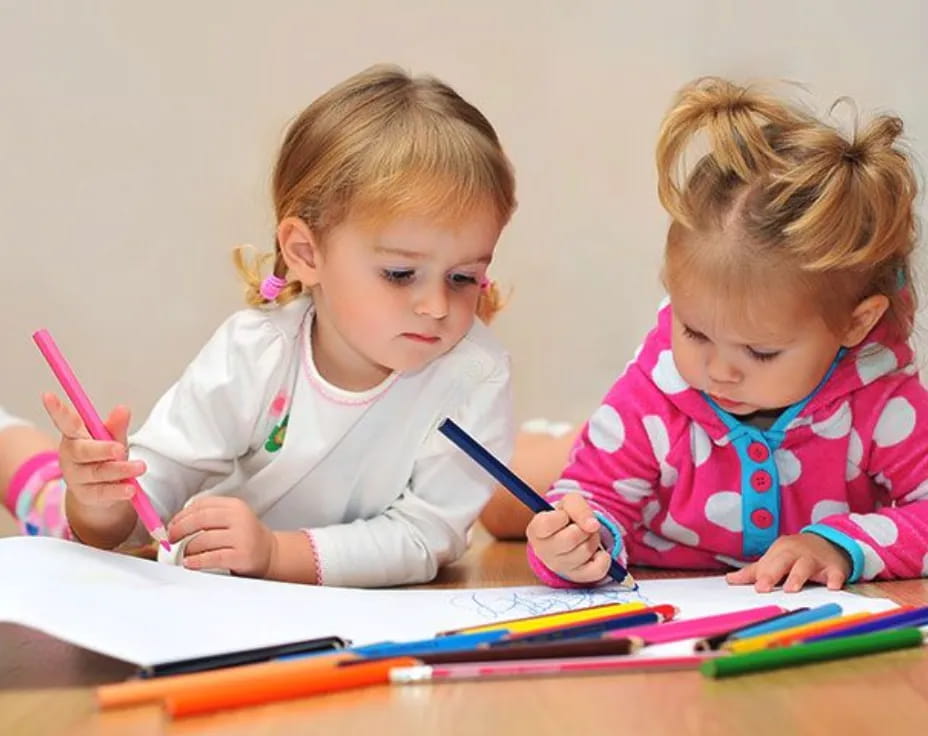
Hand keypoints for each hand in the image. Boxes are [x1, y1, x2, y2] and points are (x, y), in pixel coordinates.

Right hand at [42, 392, 144, 507]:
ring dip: (120, 470)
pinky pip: (102, 492)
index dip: (57, 410)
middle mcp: (71, 456)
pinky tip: (130, 489)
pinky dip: (117, 491)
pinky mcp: (85, 495)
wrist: (100, 492)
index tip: (47, 395)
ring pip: (97, 472)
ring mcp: (76, 477)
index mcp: (75, 436)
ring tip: (139, 467)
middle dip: (102, 449)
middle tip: (120, 449)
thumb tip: (123, 409)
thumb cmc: (104, 457)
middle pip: (83, 451)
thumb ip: (116, 427)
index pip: (66, 422)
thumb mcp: (111, 439)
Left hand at [168, 496, 276, 576]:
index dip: (182, 515)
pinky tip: (189, 563)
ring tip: (183, 553)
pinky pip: (212, 557)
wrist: (269, 553)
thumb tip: (176, 524)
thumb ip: (209, 516)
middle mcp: (239, 518)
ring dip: (187, 548)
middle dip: (179, 530)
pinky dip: (196, 561)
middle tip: (171, 539)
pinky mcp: (241, 555)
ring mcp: (242, 536)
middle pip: (200, 519)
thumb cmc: (245, 537)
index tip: (171, 525)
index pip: (201, 505)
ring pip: (204, 539)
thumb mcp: (232, 518)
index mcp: (234, 505)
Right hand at [525, 492, 611, 583]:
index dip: (562, 517)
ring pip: (585, 551)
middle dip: (582, 527)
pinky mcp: (577, 577)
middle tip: (581, 526)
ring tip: (586, 537)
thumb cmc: (565, 517)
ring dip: (593, 539)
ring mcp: (559, 567)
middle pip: (570, 538)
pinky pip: (597, 570)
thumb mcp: (568, 502)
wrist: (569, 535)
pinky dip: (603, 558)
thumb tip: (592, 525)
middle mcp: (543, 552)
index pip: (547, 524)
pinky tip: (597, 552)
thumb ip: (578, 507)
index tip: (564, 516)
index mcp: (535, 531)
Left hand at [725, 533, 851, 592]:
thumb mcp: (775, 559)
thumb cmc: (796, 554)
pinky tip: (832, 587)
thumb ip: (754, 572)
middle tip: (763, 589)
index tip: (756, 588)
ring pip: (806, 566)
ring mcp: (816, 559)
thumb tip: (729, 579)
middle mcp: (796, 553)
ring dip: (798, 576)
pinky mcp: (834, 567)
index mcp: (780, 551)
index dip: (761, 575)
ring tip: (790, 589)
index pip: (768, 563)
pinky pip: (836, 572)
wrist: (829, 542)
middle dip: (772, 574)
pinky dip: (835, 579)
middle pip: (783, 561)